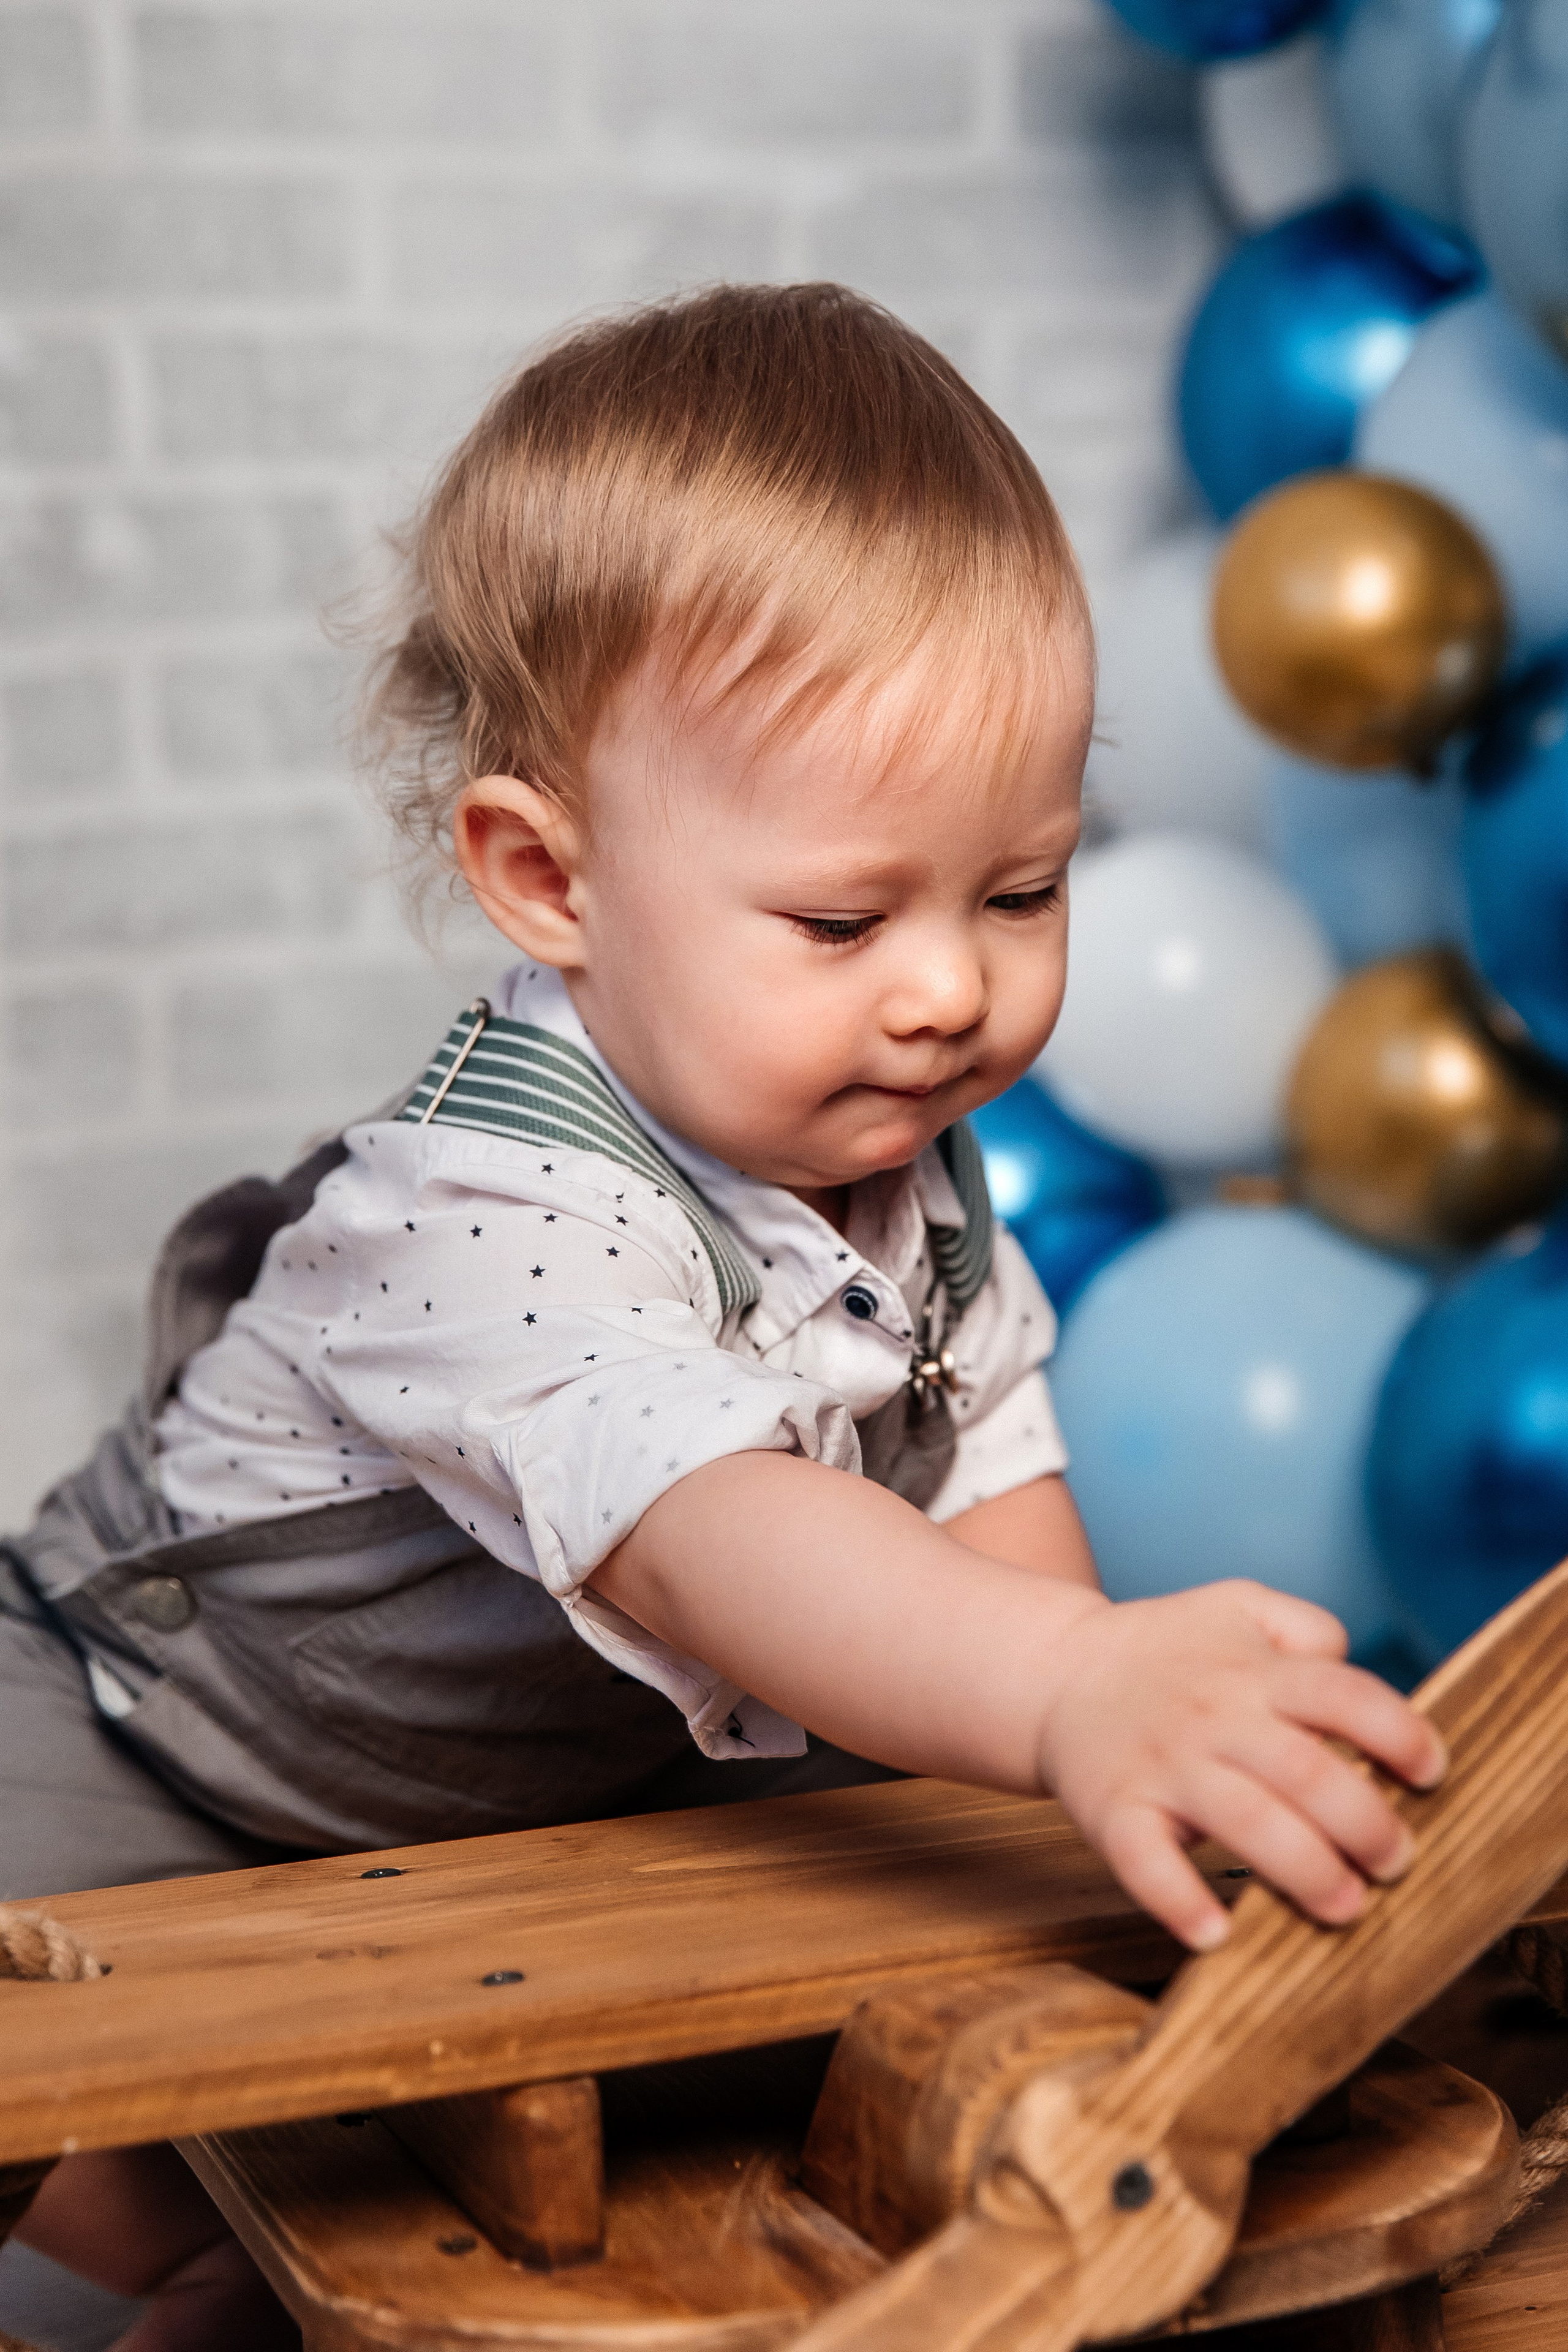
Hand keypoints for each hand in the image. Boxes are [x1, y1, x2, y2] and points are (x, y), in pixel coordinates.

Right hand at [1035, 1580, 1446, 1951]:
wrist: (1056, 1672)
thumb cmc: (1168, 1651)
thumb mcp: (1239, 1608)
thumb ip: (1306, 1629)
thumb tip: (1360, 1678)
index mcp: (1253, 1670)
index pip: (1343, 1695)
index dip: (1399, 1734)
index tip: (1431, 1774)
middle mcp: (1212, 1716)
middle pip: (1305, 1769)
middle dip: (1365, 1823)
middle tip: (1394, 1861)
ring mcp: (1162, 1766)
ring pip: (1243, 1820)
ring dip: (1305, 1870)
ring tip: (1346, 1906)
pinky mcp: (1113, 1812)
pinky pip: (1144, 1862)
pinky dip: (1179, 1901)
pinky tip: (1216, 1934)